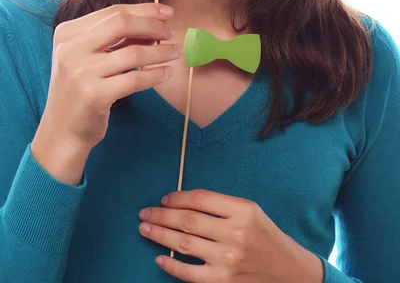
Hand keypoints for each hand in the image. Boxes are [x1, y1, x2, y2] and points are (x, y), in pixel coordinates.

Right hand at [33, 3, 180, 153]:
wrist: (62, 131)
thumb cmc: (81, 90)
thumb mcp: (89, 57)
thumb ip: (115, 39)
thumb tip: (154, 23)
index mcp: (67, 33)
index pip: (113, 12)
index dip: (144, 10)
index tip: (167, 12)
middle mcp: (70, 49)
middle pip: (121, 24)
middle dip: (153, 25)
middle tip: (171, 32)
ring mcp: (80, 72)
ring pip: (133, 53)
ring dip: (161, 51)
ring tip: (175, 52)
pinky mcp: (93, 95)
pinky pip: (134, 79)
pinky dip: (155, 75)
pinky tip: (166, 73)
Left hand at [138, 189, 323, 281]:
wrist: (287, 269)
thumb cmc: (264, 235)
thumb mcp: (249, 210)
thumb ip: (220, 205)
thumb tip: (182, 202)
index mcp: (242, 210)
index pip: (200, 199)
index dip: (177, 197)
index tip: (164, 198)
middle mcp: (234, 233)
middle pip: (188, 220)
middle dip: (162, 214)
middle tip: (145, 212)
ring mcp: (227, 259)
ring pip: (184, 243)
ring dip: (159, 234)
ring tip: (145, 228)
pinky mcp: (223, 280)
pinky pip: (190, 273)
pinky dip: (171, 265)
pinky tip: (159, 257)